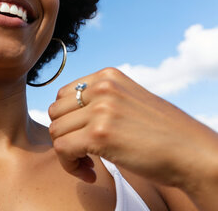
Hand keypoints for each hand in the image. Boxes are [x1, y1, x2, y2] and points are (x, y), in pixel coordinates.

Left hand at [47, 67, 217, 191]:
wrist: (194, 153)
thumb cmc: (164, 135)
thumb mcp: (129, 102)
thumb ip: (101, 101)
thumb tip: (67, 116)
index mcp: (108, 76)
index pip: (64, 94)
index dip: (68, 120)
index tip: (83, 137)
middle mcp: (102, 87)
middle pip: (56, 112)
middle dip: (65, 136)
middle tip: (84, 154)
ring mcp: (100, 109)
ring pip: (55, 131)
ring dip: (67, 153)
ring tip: (88, 164)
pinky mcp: (99, 134)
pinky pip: (62, 149)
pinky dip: (70, 166)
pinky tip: (90, 174)